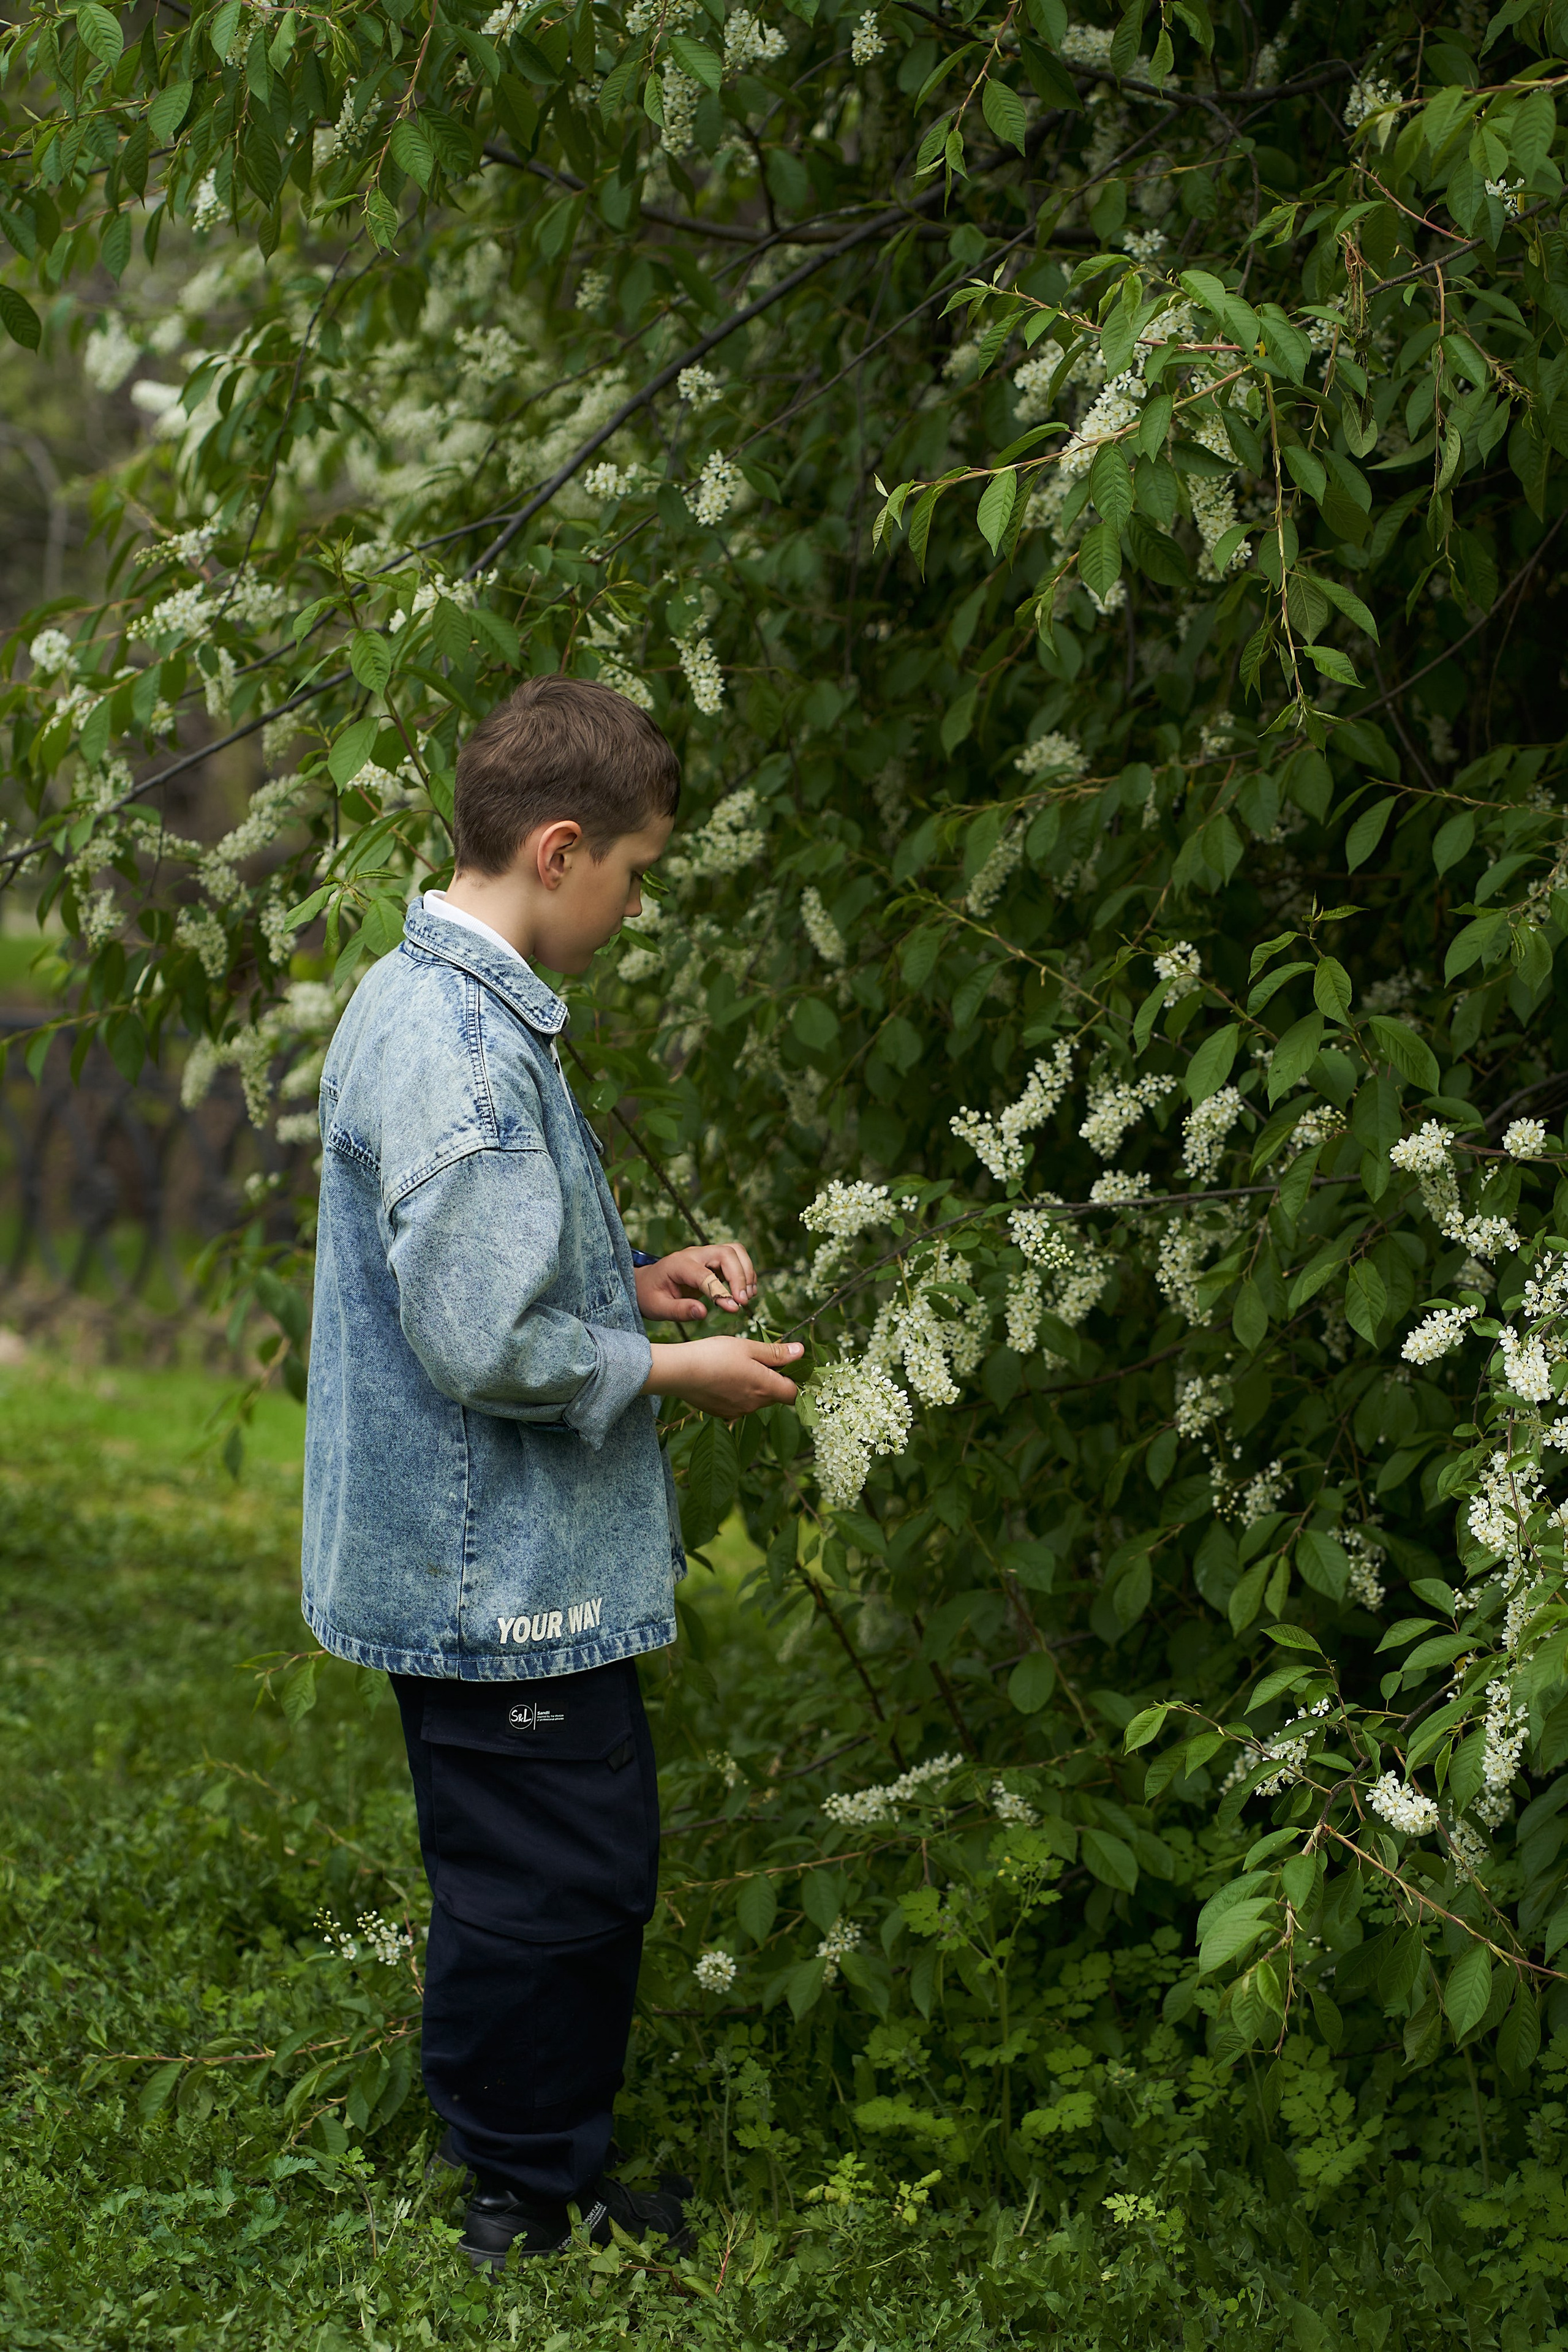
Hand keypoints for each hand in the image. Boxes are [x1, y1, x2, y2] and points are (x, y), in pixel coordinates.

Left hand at [634, 1242, 756, 1322]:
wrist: (645, 1284)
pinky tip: (743, 1293)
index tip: (733, 1308)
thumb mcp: (658, 1307)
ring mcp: (704, 1254)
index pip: (706, 1274)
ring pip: (735, 1251)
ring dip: (746, 1272)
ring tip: (747, 1297)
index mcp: (678, 1264)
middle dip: (740, 1276)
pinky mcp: (712, 1260)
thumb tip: (702, 1313)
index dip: (722, 1291)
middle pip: (727, 1253)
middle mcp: (694, 1254)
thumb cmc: (649, 1295)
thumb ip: (679, 1310)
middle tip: (743, 1301)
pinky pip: (735, 1259)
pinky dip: (744, 1273)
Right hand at [642, 1337, 802, 1417]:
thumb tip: (801, 1353)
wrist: (679, 1372)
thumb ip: (776, 1353)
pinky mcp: (722, 1413)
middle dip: (773, 1379)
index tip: (790, 1366)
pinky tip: (723, 1378)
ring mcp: (737, 1412)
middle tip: (759, 1358)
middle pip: (775, 1396)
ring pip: (756, 1400)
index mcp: (765, 1387)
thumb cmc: (715, 1355)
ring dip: (755, 1386)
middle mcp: (754, 1405)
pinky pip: (739, 1404)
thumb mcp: (748, 1347)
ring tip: (737, 1366)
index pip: (794, 1394)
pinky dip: (737, 1392)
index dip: (797, 1381)